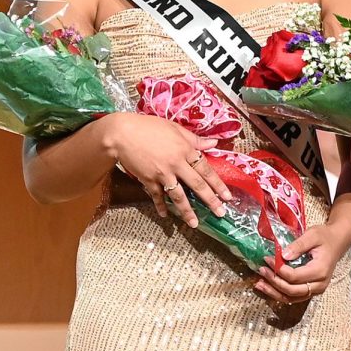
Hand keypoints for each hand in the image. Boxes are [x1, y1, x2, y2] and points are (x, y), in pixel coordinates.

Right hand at [101, 112, 231, 227]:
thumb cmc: (150, 127)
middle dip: (210, 200)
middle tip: (220, 213)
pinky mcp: (148, 179)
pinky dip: (161, 206)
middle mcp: (177, 164)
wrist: (122, 133)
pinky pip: (157, 196)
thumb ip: (195, 139)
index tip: (228, 196)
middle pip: (197, 185)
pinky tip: (165, 215)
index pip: (206, 169)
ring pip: (178, 195)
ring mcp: (162, 174)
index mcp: (186, 150)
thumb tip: (214, 143)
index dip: (218, 184)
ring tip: (194, 223)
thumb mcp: (175, 128)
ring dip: (187, 211)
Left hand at [254, 222, 349, 302]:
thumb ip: (299, 245)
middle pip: (292, 290)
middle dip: (274, 282)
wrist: (337, 242)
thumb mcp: (313, 234)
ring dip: (274, 292)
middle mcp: (320, 284)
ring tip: (259, 284)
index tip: (267, 258)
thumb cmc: (325, 237)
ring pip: (291, 298)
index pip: (295, 276)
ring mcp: (316, 290)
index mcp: (320, 270)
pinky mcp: (312, 291)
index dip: (278, 269)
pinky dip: (280, 294)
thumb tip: (283, 256)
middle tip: (261, 270)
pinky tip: (268, 288)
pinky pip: (294, 298)